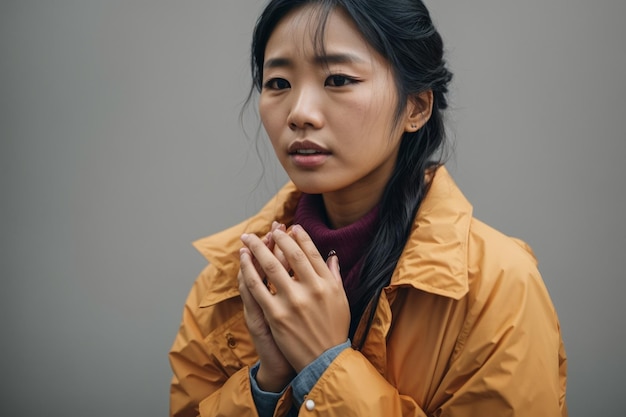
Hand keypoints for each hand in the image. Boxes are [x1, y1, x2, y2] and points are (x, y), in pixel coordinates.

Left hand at [239, 224, 349, 371]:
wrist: (324, 361)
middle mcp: (311, 289)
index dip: (300, 237)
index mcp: (327, 283)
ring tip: (249, 237)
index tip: (292, 227)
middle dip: (277, 237)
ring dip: (258, 248)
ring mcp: (292, 301)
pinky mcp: (276, 315)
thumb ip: (334, 276)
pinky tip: (243, 260)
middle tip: (269, 228)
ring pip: (271, 266)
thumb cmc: (334, 330)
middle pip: (290, 255)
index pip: (311, 252)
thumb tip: (331, 256)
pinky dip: (249, 270)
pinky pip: (258, 288)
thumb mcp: (341, 300)